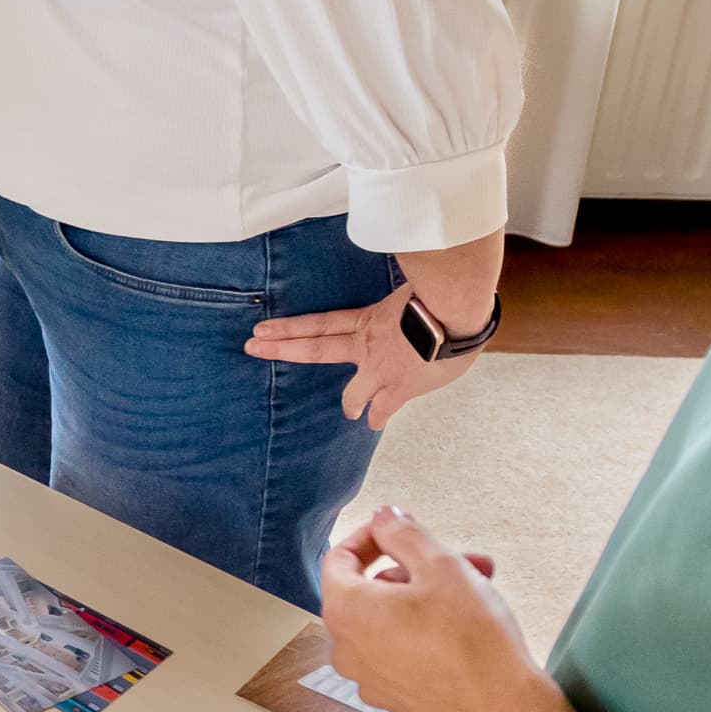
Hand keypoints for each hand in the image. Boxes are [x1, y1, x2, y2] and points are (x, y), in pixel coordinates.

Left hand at [246, 278, 477, 426]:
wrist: (458, 314)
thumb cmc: (444, 296)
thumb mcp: (414, 289)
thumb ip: (402, 298)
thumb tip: (407, 292)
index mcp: (368, 320)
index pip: (319, 323)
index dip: (288, 327)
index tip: (261, 330)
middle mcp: (366, 346)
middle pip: (315, 348)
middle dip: (282, 349)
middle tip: (252, 348)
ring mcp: (380, 370)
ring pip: (352, 395)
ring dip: (350, 404)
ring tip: (350, 412)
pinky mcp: (399, 389)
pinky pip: (382, 411)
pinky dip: (378, 417)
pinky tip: (374, 422)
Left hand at [321, 506, 555, 711]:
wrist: (505, 708)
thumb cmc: (471, 634)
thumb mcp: (440, 565)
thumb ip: (403, 533)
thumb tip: (382, 517)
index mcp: (345, 611)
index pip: (340, 559)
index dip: (372, 537)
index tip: (404, 529)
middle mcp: (346, 650)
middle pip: (371, 591)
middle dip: (417, 569)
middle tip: (464, 561)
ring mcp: (369, 681)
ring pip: (391, 622)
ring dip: (429, 599)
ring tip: (479, 589)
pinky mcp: (396, 701)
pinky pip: (402, 653)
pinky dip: (426, 634)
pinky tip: (467, 628)